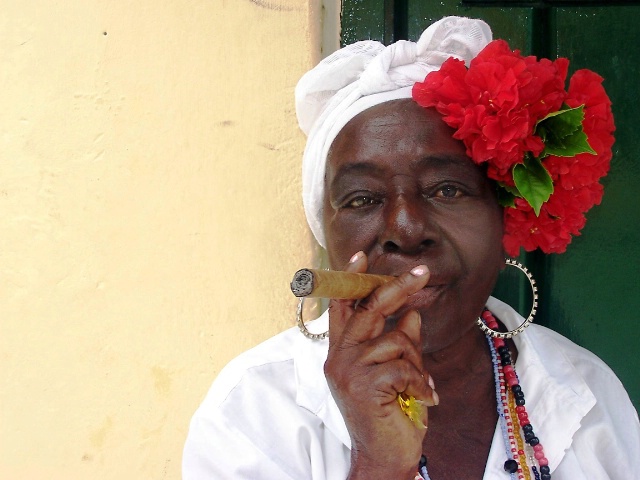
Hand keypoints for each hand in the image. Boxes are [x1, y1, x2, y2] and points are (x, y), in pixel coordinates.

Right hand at [324, 251, 438, 479]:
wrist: (384, 457)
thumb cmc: (391, 413)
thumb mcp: (396, 371)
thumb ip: (398, 340)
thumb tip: (412, 312)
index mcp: (342, 351)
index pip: (343, 307)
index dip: (351, 280)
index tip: (361, 255)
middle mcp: (339, 357)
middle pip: (370, 309)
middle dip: (398, 288)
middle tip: (422, 272)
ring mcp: (348, 371)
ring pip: (395, 340)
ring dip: (417, 362)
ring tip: (421, 386)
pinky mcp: (363, 385)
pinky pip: (403, 366)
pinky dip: (422, 382)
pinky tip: (426, 399)